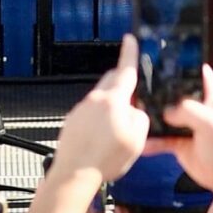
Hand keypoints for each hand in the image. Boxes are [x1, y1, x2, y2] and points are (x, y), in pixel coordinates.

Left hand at [50, 35, 149, 182]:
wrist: (74, 173)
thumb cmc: (106, 158)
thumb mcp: (136, 140)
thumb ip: (140, 118)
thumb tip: (134, 111)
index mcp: (114, 100)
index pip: (125, 71)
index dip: (129, 53)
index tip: (130, 39)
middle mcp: (95, 99)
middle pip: (111, 80)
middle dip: (122, 81)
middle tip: (132, 96)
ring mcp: (81, 108)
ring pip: (101, 98)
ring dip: (110, 105)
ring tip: (115, 131)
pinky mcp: (72, 119)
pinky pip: (90, 112)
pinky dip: (98, 118)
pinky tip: (100, 139)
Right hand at [148, 65, 212, 193]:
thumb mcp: (209, 121)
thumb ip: (187, 110)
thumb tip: (165, 112)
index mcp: (211, 94)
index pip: (195, 70)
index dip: (180, 63)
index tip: (158, 57)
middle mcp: (197, 105)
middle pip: (175, 90)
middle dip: (158, 88)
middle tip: (136, 83)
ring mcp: (187, 123)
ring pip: (165, 113)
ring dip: (152, 114)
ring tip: (132, 109)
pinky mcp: (179, 141)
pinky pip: (162, 137)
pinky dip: (152, 140)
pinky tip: (141, 141)